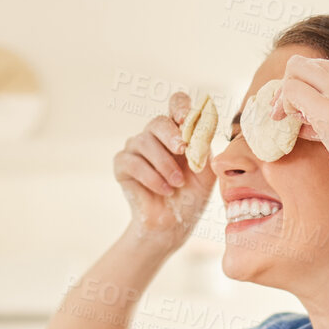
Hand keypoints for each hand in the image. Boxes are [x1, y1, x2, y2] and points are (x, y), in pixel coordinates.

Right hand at [113, 91, 215, 245]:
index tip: (187, 120)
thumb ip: (204, 147)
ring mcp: (136, 149)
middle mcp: (155, 136)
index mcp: (178, 132)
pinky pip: (132, 162)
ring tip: (176, 184)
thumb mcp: (206, 171)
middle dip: (172, 135)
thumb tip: (200, 125)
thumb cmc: (191, 196)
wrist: (174, 224)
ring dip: (164, 164)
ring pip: (144, 142)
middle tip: (183, 151)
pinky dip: (150, 177)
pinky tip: (164, 190)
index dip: (180, 106)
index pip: (176, 104)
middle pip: (158, 121)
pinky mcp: (122, 165)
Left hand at [272, 54, 328, 191]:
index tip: (301, 111)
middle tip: (283, 114)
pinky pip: (291, 90)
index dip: (307, 87)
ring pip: (295, 71)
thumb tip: (304, 110)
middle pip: (305, 65)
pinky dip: (284, 106)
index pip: (323, 67)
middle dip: (289, 87)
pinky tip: (292, 126)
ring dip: (284, 96)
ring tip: (288, 121)